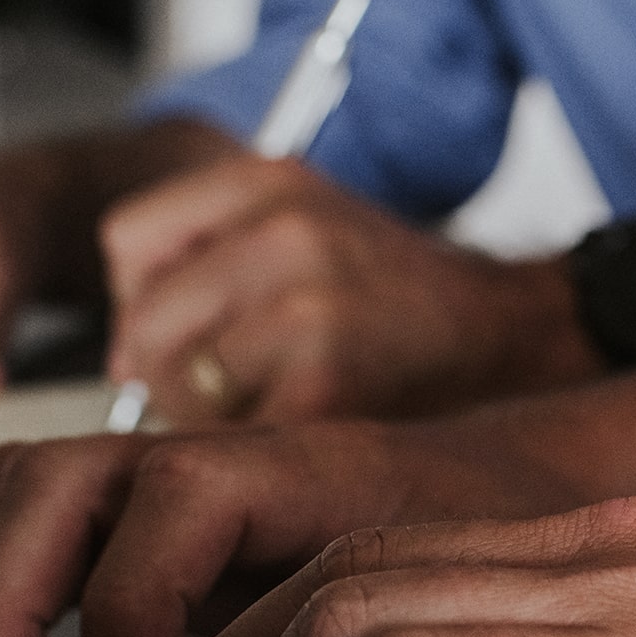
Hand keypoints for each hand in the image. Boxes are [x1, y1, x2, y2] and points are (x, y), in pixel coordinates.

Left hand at [98, 157, 591, 424]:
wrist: (514, 331)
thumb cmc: (399, 296)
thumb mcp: (304, 224)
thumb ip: (206, 261)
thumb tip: (121, 357)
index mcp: (269, 181)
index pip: (127, 241)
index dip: (142, 299)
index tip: (186, 331)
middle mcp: (284, 232)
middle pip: (143, 325)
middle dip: (168, 374)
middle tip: (230, 392)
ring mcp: (306, 309)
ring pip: (179, 388)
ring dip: (208, 419)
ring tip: (274, 409)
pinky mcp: (325, 388)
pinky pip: (231, 439)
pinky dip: (252, 454)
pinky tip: (302, 435)